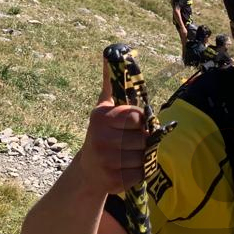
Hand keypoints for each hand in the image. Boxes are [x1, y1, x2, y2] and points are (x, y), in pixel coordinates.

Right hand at [76, 60, 148, 194]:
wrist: (89, 170)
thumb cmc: (103, 133)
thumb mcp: (104, 108)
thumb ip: (111, 84)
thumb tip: (110, 53)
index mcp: (101, 118)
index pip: (137, 117)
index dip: (140, 121)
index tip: (134, 125)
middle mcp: (100, 138)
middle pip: (143, 138)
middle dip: (142, 141)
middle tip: (132, 142)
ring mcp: (106, 161)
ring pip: (144, 157)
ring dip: (143, 156)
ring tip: (130, 155)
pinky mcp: (114, 181)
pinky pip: (142, 174)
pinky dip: (140, 172)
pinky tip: (128, 168)